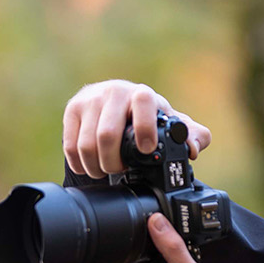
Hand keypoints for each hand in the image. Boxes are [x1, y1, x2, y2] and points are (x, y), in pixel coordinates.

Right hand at [63, 80, 211, 178]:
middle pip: (107, 136)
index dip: (144, 128)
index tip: (146, 150)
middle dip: (114, 163)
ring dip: (96, 168)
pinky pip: (71, 147)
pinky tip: (90, 165)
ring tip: (105, 170)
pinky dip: (80, 164)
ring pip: (86, 145)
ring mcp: (89, 100)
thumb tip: (193, 149)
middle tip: (120, 170)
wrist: (110, 101)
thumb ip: (192, 136)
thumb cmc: (144, 117)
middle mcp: (114, 92)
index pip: (143, 102)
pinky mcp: (71, 110)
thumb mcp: (169, 124)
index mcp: (141, 94)